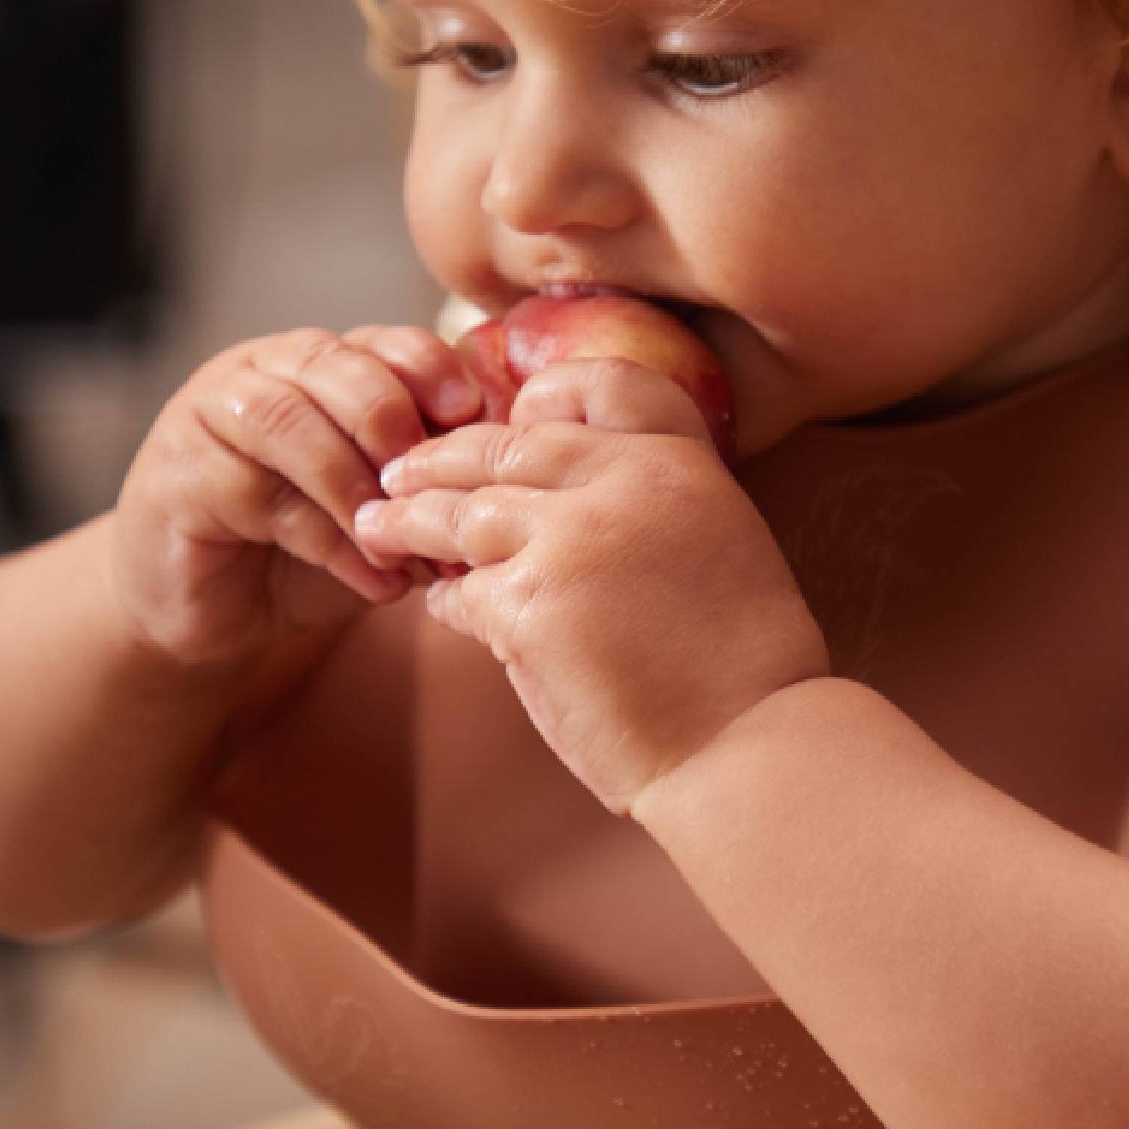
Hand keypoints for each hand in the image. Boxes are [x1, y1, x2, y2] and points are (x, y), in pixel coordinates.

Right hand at [110, 325, 483, 665]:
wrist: (216, 613)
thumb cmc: (310, 550)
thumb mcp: (381, 511)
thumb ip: (424, 486)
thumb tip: (495, 487)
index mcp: (325, 366)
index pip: (384, 341)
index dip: (431, 368)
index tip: (471, 412)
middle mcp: (265, 373)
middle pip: (333, 365)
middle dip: (390, 419)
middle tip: (426, 483)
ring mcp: (212, 416)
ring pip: (288, 422)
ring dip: (354, 486)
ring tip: (400, 545)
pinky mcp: (177, 473)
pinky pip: (258, 493)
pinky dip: (328, 541)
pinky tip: (373, 580)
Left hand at [355, 358, 829, 813]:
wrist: (749, 744)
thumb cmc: (741, 668)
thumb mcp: (718, 546)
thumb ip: (647, 507)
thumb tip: (562, 507)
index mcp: (682, 463)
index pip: (602, 384)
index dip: (547, 395)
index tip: (514, 417)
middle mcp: (626, 482)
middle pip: (510, 444)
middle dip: (445, 458)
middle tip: (401, 471)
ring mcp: (574, 539)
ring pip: (466, 510)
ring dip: (413, 519)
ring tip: (379, 525)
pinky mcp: (532, 605)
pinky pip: (464, 590)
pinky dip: (447, 599)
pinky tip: (441, 605)